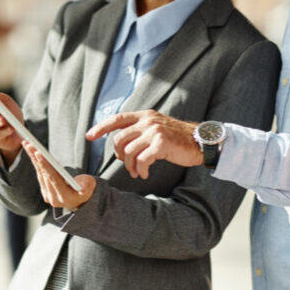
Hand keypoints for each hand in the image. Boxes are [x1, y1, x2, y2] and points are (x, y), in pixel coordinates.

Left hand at [23, 142, 94, 209]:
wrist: (80, 201)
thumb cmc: (87, 189)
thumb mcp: (90, 186)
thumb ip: (87, 185)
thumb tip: (82, 188)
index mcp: (65, 196)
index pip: (53, 178)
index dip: (46, 165)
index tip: (38, 153)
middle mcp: (53, 198)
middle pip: (43, 174)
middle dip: (36, 158)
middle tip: (29, 144)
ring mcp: (47, 195)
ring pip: (39, 172)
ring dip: (32, 157)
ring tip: (27, 144)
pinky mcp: (45, 190)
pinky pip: (39, 173)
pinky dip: (35, 161)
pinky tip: (31, 151)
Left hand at [86, 110, 200, 178]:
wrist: (199, 142)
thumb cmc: (177, 139)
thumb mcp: (156, 128)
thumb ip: (140, 130)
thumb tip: (121, 143)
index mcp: (145, 115)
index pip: (117, 118)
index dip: (101, 127)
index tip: (90, 136)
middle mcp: (148, 121)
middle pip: (120, 139)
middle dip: (119, 156)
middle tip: (127, 165)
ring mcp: (155, 131)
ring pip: (129, 151)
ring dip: (130, 166)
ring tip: (136, 172)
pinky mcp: (161, 143)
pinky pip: (142, 160)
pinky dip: (140, 170)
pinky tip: (144, 173)